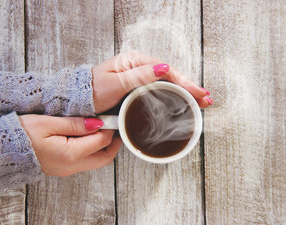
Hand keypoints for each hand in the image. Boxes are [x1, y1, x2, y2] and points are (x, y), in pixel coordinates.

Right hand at [19, 114, 121, 176]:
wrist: (0, 151)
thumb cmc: (20, 135)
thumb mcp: (48, 123)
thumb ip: (75, 124)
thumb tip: (98, 124)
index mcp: (69, 154)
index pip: (102, 141)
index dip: (109, 127)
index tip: (110, 116)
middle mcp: (71, 166)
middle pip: (105, 158)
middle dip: (114, 142)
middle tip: (114, 126)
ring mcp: (67, 169)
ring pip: (97, 161)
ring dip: (104, 146)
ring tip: (101, 128)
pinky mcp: (63, 168)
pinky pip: (85, 161)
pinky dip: (93, 150)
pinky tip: (88, 136)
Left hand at [92, 50, 212, 113]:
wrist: (79, 100)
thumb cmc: (92, 91)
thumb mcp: (115, 83)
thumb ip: (139, 76)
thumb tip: (163, 68)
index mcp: (135, 61)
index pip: (166, 70)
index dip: (184, 82)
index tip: (198, 92)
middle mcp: (140, 67)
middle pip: (171, 76)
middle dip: (190, 87)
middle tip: (206, 99)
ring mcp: (140, 77)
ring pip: (168, 84)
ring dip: (185, 92)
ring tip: (201, 101)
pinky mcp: (138, 88)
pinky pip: (160, 90)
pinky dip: (174, 96)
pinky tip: (183, 102)